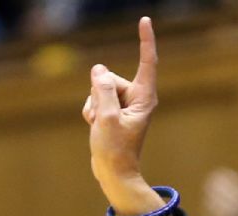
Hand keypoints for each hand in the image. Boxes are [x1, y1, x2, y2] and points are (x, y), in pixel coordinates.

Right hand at [83, 17, 158, 192]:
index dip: (145, 41)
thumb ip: (103, 91)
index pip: (147, 63)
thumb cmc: (115, 151)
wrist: (113, 173)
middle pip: (110, 78)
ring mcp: (124, 105)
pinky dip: (91, 113)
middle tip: (106, 121)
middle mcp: (137, 98)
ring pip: (98, 89)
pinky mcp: (113, 111)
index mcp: (145, 99)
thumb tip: (99, 69)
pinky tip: (97, 128)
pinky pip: (93, 100)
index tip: (145, 20)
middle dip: (99, 95)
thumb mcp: (107, 118)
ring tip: (102, 127)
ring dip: (94, 106)